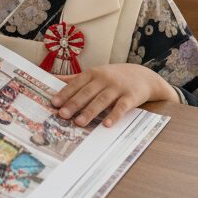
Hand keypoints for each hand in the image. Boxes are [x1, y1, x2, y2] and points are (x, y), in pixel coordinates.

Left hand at [51, 63, 175, 126]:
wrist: (144, 76)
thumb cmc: (113, 77)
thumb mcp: (95, 74)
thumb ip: (76, 79)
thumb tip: (53, 79)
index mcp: (93, 73)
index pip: (76, 84)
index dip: (65, 93)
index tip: (54, 103)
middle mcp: (104, 79)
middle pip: (87, 92)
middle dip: (74, 104)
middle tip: (63, 115)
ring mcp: (118, 88)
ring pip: (102, 100)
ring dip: (90, 112)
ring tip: (79, 122)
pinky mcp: (131, 96)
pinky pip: (122, 107)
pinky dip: (114, 115)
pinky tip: (107, 124)